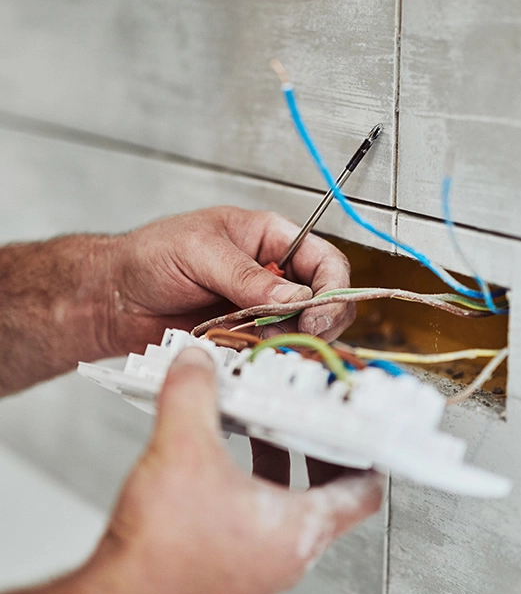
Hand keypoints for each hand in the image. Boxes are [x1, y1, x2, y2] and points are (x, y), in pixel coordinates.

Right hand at [90, 348, 383, 593]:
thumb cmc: (160, 557)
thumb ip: (193, 394)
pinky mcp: (232, 571)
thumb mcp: (182, 450)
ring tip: (264, 430)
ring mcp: (261, 567)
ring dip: (284, 466)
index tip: (365, 428)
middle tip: (312, 419)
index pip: (365, 491)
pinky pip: (261, 522)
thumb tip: (198, 363)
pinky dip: (255, 488)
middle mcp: (288, 554)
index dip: (371, 453)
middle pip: (330, 495)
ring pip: (292, 508)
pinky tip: (223, 467)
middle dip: (321, 449)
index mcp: (300, 530)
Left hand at [106, 206, 354, 353]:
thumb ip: (247, 275)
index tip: (316, 313)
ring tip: (262, 338)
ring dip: (293, 339)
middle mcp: (275, 274)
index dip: (333, 288)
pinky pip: (275, 349)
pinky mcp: (249, 337)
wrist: (115, 300)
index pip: (325, 261)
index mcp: (271, 238)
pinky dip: (270, 355)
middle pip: (326, 299)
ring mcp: (263, 309)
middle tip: (301, 333)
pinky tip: (250, 350)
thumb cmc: (149, 257)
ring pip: (305, 330)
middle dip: (321, 319)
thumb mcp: (199, 251)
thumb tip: (294, 295)